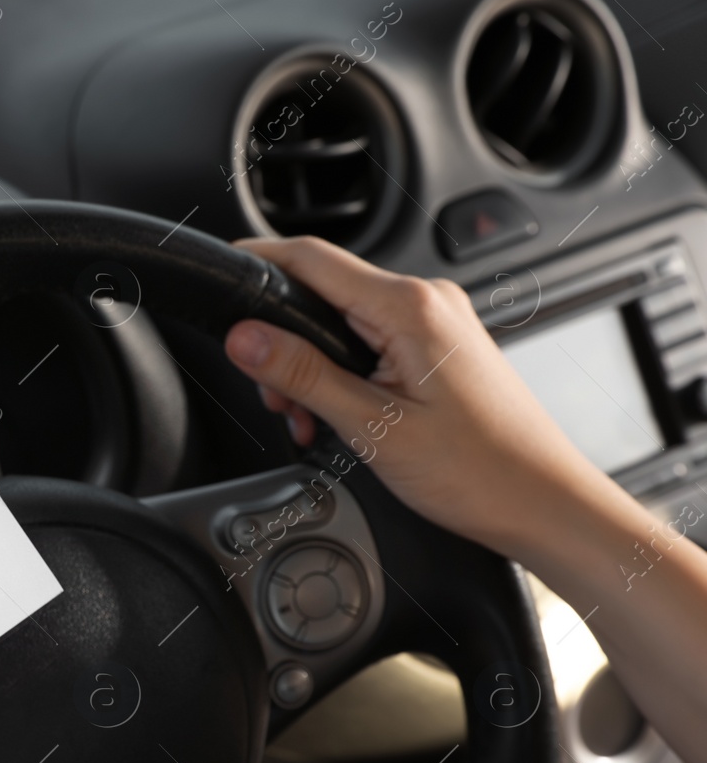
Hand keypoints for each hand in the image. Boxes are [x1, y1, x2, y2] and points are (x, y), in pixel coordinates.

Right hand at [222, 236, 706, 762]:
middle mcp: (427, 302)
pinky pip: (370, 342)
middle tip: (275, 400)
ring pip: (342, 323)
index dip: (256, 262)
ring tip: (312, 422)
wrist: (543, 504)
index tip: (220, 274)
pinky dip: (341, 376)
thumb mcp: (371, 425)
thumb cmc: (479, 472)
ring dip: (310, 369)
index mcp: (410, 307)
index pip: (310, 258)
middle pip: (321, 294)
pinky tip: (339, 419)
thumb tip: (245, 337)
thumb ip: (301, 375)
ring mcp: (436, 323)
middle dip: (283, 344)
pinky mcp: (438, 347)